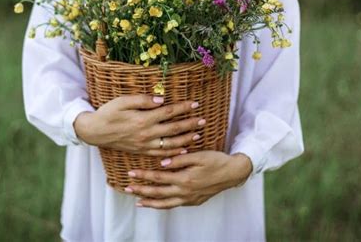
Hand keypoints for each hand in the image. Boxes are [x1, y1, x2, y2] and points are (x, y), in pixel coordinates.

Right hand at [73, 95, 205, 156]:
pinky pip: (161, 154)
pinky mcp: (142, 150)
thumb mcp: (123, 101)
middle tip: (203, 120)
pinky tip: (183, 149)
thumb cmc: (108, 113)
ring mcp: (144, 144)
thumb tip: (161, 99)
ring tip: (198, 135)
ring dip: (186, 139)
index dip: (183, 108)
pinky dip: (173, 152)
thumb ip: (142, 100)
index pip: (168, 113)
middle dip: (190, 124)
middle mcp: (146, 134)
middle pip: (173, 129)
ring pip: (170, 144)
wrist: (95, 131)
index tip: (195, 104)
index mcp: (143, 119)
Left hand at [124, 151, 252, 208]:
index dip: (143, 176)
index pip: (158, 178)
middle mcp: (185, 192)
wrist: (233, 173)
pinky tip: (157, 203)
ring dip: (150, 202)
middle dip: (141, 190)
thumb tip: (162, 163)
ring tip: (138, 202)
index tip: (131, 173)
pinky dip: (163, 205)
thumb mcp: (199, 155)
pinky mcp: (194, 201)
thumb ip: (179, 159)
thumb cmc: (216, 161)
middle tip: (127, 188)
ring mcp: (189, 199)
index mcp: (185, 179)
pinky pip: (175, 205)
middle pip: (158, 193)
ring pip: (165, 204)